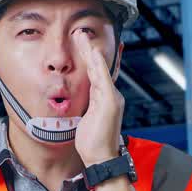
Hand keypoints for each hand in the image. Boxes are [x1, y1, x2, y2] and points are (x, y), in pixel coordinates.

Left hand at [72, 30, 123, 166]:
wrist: (101, 158)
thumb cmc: (93, 143)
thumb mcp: (85, 120)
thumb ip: (85, 108)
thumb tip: (79, 103)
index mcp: (103, 98)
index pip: (97, 74)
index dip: (92, 58)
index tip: (87, 44)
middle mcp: (110, 95)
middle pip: (98, 67)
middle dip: (89, 49)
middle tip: (79, 32)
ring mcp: (111, 97)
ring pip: (99, 69)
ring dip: (90, 51)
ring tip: (81, 36)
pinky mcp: (110, 102)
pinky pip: (102, 79)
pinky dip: (98, 65)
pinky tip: (93, 53)